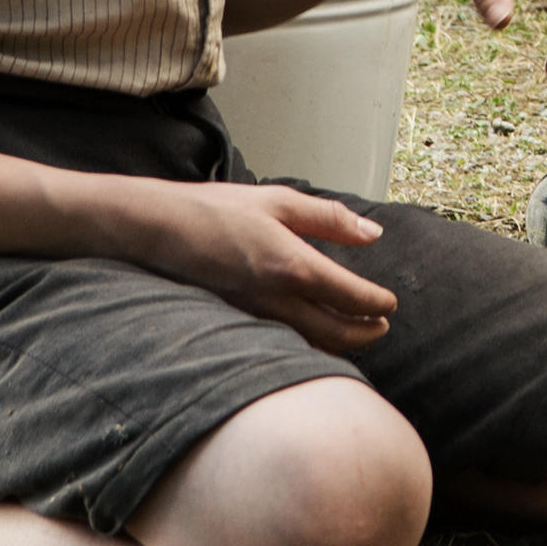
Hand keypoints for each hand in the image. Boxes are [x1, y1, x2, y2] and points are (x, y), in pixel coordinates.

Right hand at [125, 180, 399, 352]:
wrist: (155, 229)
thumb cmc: (217, 210)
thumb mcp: (280, 201)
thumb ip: (330, 219)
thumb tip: (373, 233)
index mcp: (292, 266)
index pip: (350, 297)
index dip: (377, 303)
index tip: (391, 303)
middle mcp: (275, 299)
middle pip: (335, 332)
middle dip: (366, 332)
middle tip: (383, 326)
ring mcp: (253, 315)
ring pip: (309, 343)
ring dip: (340, 343)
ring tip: (358, 333)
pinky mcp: (236, 320)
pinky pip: (282, 341)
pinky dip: (308, 343)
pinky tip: (314, 334)